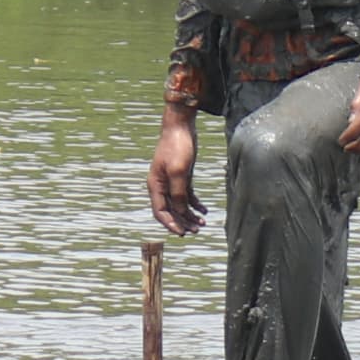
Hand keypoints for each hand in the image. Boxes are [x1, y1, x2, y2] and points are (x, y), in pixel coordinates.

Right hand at [146, 113, 207, 235]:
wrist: (181, 126)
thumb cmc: (177, 147)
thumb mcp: (179, 171)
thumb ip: (178, 193)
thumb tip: (180, 211)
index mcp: (155, 185)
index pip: (160, 212)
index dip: (170, 224)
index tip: (182, 233)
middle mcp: (161, 185)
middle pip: (170, 211)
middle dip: (182, 222)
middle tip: (196, 231)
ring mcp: (171, 181)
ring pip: (179, 204)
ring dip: (189, 215)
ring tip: (202, 224)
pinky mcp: (181, 175)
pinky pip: (186, 195)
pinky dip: (194, 204)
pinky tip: (204, 211)